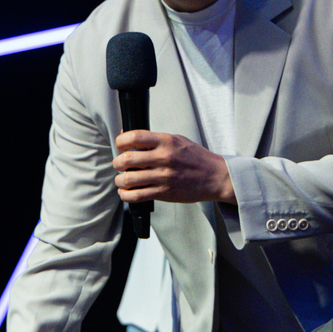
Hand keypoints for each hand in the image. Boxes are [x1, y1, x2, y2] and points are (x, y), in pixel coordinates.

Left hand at [112, 130, 234, 204]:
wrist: (215, 177)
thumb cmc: (197, 158)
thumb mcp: (177, 140)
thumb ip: (155, 139)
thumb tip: (130, 136)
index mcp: (166, 141)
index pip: (134, 137)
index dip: (121, 141)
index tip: (120, 145)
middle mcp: (164, 158)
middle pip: (127, 159)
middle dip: (117, 163)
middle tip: (119, 164)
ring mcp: (163, 177)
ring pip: (129, 179)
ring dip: (120, 180)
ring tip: (122, 179)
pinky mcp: (164, 193)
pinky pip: (137, 195)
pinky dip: (126, 195)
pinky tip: (126, 192)